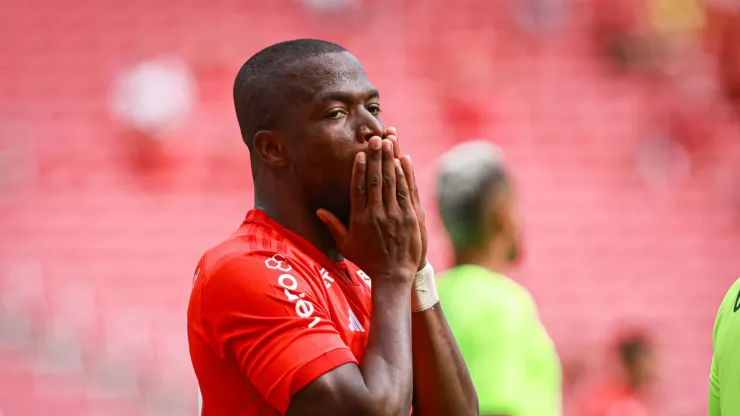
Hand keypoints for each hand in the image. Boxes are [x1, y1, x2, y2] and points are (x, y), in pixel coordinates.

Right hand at [317, 137, 422, 283]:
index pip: (359, 188)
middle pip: (376, 180)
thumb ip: (333, 225)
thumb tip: (318, 210)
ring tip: (390, 141)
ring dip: (391, 160)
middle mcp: (378, 214)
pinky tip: (404, 159)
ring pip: (392, 182)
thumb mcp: (346, 245)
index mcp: (360, 219)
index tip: (361, 153)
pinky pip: (407, 191)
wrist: (394, 276)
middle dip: (377, 157)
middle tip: (376, 138)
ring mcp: (396, 215)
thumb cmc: (368, 261)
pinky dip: (406, 174)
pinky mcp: (411, 217)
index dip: (360, 169)